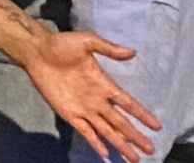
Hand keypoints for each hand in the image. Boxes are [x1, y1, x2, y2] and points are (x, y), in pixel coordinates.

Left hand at [24, 31, 159, 159]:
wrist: (36, 52)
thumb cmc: (61, 45)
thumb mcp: (87, 41)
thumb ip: (109, 48)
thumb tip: (133, 52)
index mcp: (104, 84)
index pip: (127, 103)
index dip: (142, 114)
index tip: (157, 126)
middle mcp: (97, 100)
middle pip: (120, 122)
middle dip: (135, 136)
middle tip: (151, 149)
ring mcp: (84, 109)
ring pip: (107, 131)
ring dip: (120, 144)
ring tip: (134, 159)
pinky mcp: (69, 115)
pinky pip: (86, 132)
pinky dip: (96, 143)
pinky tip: (106, 154)